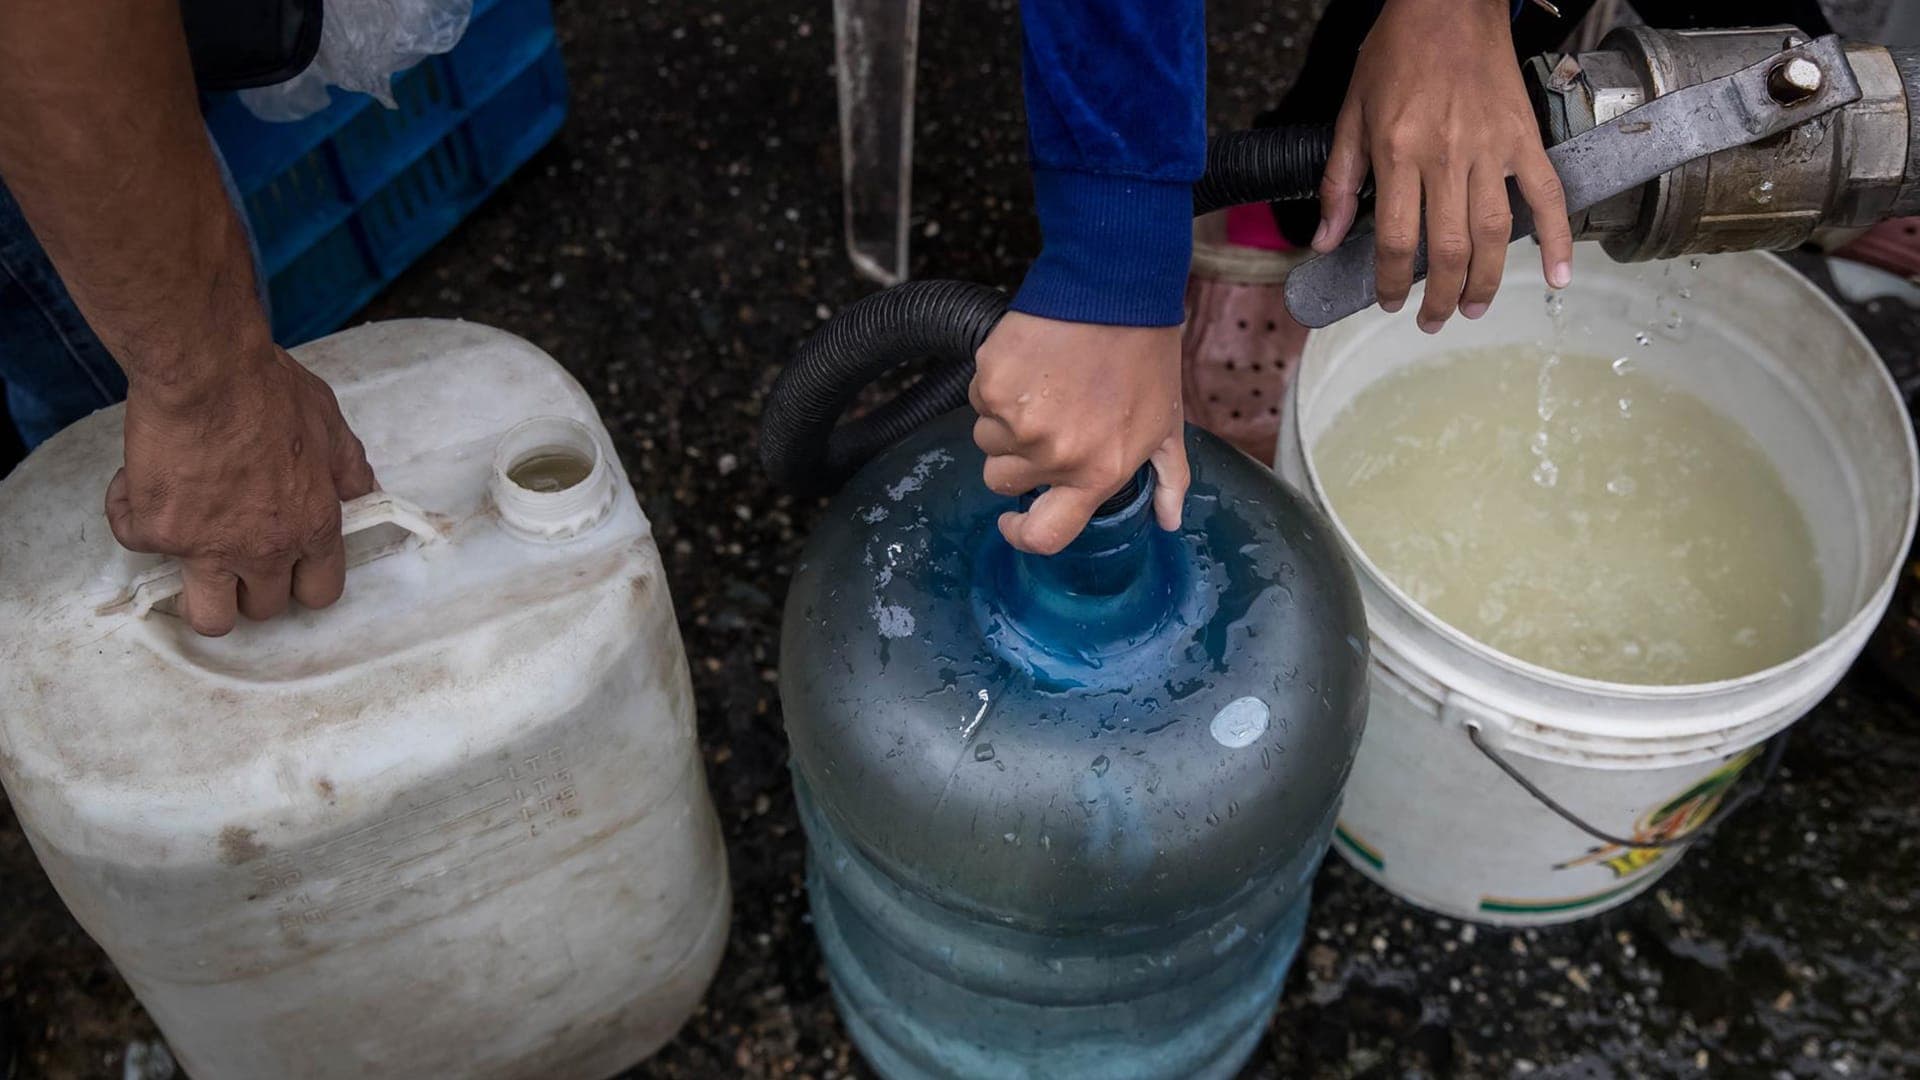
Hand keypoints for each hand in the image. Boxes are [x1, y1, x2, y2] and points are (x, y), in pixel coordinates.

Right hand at [107, 344, 377, 635]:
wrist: (205, 370)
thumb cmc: (267, 389)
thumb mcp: (330, 425)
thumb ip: (347, 468)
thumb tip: (361, 493)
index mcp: (312, 526)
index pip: (320, 592)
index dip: (303, 581)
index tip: (289, 566)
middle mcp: (265, 548)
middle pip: (263, 609)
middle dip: (250, 584)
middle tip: (235, 549)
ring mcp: (208, 547)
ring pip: (209, 618)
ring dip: (198, 590)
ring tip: (192, 553)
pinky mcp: (157, 532)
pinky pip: (138, 545)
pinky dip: (134, 516)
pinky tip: (142, 484)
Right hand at [969, 312, 1188, 554]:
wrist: (1114, 289)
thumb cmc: (1144, 356)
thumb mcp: (1167, 424)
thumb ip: (1168, 478)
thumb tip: (1169, 521)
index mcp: (1096, 472)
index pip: (1045, 534)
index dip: (1021, 534)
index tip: (1013, 521)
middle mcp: (1053, 455)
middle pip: (1002, 481)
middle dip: (1017, 456)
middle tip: (1048, 418)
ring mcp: (1016, 420)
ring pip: (985, 438)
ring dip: (1005, 419)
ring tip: (1043, 385)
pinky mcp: (991, 383)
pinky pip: (977, 398)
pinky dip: (995, 384)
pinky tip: (1030, 362)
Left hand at [1315, 0, 1572, 331]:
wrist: (1448, 2)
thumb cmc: (1395, 53)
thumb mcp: (1350, 113)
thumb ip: (1339, 182)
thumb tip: (1327, 241)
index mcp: (1399, 152)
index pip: (1397, 239)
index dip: (1392, 281)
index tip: (1389, 302)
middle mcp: (1447, 157)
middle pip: (1449, 248)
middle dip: (1441, 297)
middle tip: (1433, 321)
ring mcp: (1491, 149)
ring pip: (1494, 233)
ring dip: (1486, 282)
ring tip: (1474, 309)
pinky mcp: (1523, 138)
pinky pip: (1546, 195)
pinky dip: (1557, 238)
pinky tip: (1559, 276)